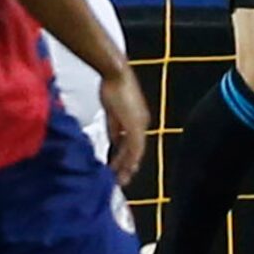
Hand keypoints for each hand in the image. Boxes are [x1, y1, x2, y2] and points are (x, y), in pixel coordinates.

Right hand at [100, 64, 149, 186]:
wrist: (115, 73)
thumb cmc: (112, 85)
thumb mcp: (112, 111)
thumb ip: (115, 128)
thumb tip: (116, 142)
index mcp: (138, 119)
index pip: (134, 144)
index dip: (127, 158)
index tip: (121, 168)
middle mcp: (141, 123)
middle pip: (136, 150)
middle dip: (128, 166)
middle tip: (122, 180)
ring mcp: (139, 124)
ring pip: (135, 152)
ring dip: (127, 167)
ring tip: (120, 179)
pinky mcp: (134, 124)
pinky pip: (133, 147)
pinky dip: (128, 159)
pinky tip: (122, 168)